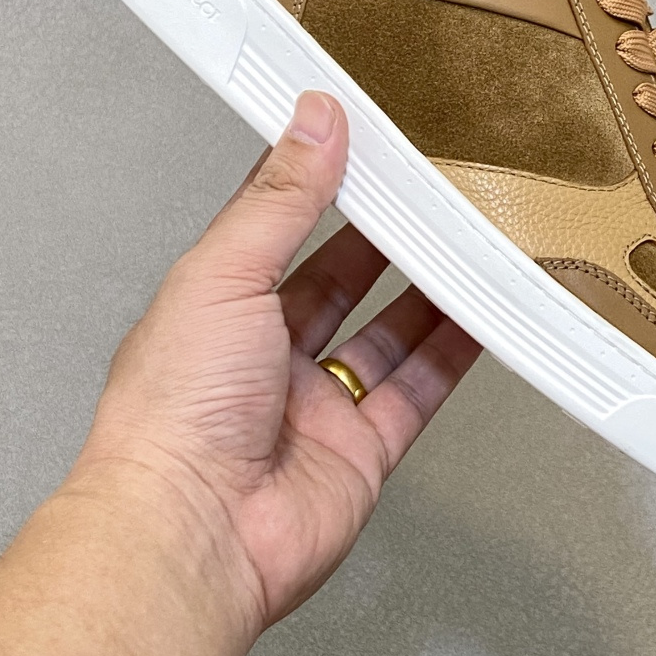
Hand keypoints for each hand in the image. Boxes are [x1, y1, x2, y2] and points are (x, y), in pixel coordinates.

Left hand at [74, 91, 480, 633]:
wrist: (193, 532)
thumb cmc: (173, 414)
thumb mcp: (224, 273)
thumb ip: (279, 199)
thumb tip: (313, 122)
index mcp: (219, 306)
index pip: (278, 227)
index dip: (320, 184)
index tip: (363, 143)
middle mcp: (266, 356)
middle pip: (342, 280)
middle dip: (387, 238)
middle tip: (433, 194)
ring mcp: (317, 406)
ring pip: (388, 334)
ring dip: (430, 291)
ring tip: (471, 243)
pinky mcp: (362, 451)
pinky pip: (419, 390)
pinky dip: (455, 354)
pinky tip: (482, 318)